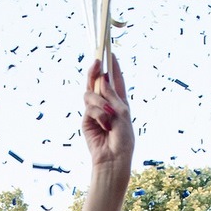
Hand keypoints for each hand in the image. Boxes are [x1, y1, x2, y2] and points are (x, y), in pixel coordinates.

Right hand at [81, 55, 134, 174]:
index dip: (113, 67)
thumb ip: (111, 95)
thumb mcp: (122, 113)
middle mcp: (107, 104)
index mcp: (120, 102)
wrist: (113, 158)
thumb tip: (101, 79)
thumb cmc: (123, 138)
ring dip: (100, 102)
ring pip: (91, 94)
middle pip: (98, 83)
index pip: (115, 80)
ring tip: (108, 116)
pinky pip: (89, 107)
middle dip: (96, 72)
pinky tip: (104, 125)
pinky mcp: (87, 119)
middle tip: (96, 61)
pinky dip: (98, 114)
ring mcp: (95, 111)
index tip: (110, 52)